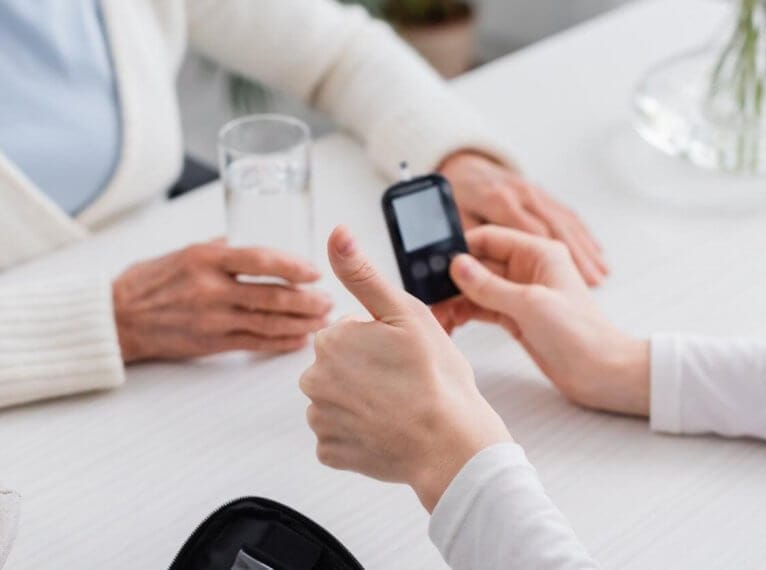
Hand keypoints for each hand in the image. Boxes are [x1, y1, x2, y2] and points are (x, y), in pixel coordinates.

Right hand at [113, 241, 331, 362]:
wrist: (117, 320)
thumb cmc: (147, 282)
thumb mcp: (181, 252)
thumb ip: (218, 248)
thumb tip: (246, 241)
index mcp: (205, 259)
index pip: (259, 260)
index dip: (293, 266)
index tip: (314, 271)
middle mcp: (211, 289)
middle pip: (271, 295)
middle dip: (307, 300)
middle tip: (328, 300)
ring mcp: (212, 318)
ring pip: (268, 322)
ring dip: (302, 322)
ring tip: (323, 320)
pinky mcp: (211, 343)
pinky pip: (254, 343)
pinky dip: (281, 342)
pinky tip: (299, 339)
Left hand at [299, 226, 511, 511]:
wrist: (452, 445)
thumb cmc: (436, 377)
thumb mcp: (405, 313)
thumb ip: (363, 274)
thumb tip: (336, 233)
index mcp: (331, 340)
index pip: (347, 331)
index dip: (378, 339)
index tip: (402, 355)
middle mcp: (314, 378)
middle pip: (338, 365)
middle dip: (363, 369)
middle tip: (403, 381)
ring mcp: (320, 418)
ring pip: (337, 399)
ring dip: (359, 402)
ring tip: (397, 407)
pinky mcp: (330, 452)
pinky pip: (338, 435)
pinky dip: (358, 433)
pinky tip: (386, 430)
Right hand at [433, 226, 649, 416]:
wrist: (601, 373)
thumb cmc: (580, 335)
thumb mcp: (530, 305)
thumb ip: (490, 285)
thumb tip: (457, 266)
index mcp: (538, 253)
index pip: (490, 238)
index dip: (461, 248)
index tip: (433, 262)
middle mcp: (528, 269)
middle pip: (480, 264)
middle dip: (453, 279)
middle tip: (429, 295)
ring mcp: (521, 293)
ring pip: (477, 288)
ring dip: (455, 299)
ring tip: (437, 315)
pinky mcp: (516, 317)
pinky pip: (483, 307)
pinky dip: (465, 313)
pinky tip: (451, 322)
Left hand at [438, 151, 607, 285]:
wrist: (464, 165)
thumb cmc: (458, 195)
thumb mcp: (455, 216)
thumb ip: (464, 239)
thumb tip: (467, 267)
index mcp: (499, 200)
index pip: (530, 231)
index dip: (550, 257)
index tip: (566, 278)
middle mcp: (523, 194)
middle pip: (555, 227)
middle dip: (577, 254)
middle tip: (595, 281)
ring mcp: (535, 193)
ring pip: (565, 222)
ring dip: (585, 248)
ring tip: (602, 273)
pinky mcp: (542, 195)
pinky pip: (566, 215)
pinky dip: (583, 235)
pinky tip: (596, 252)